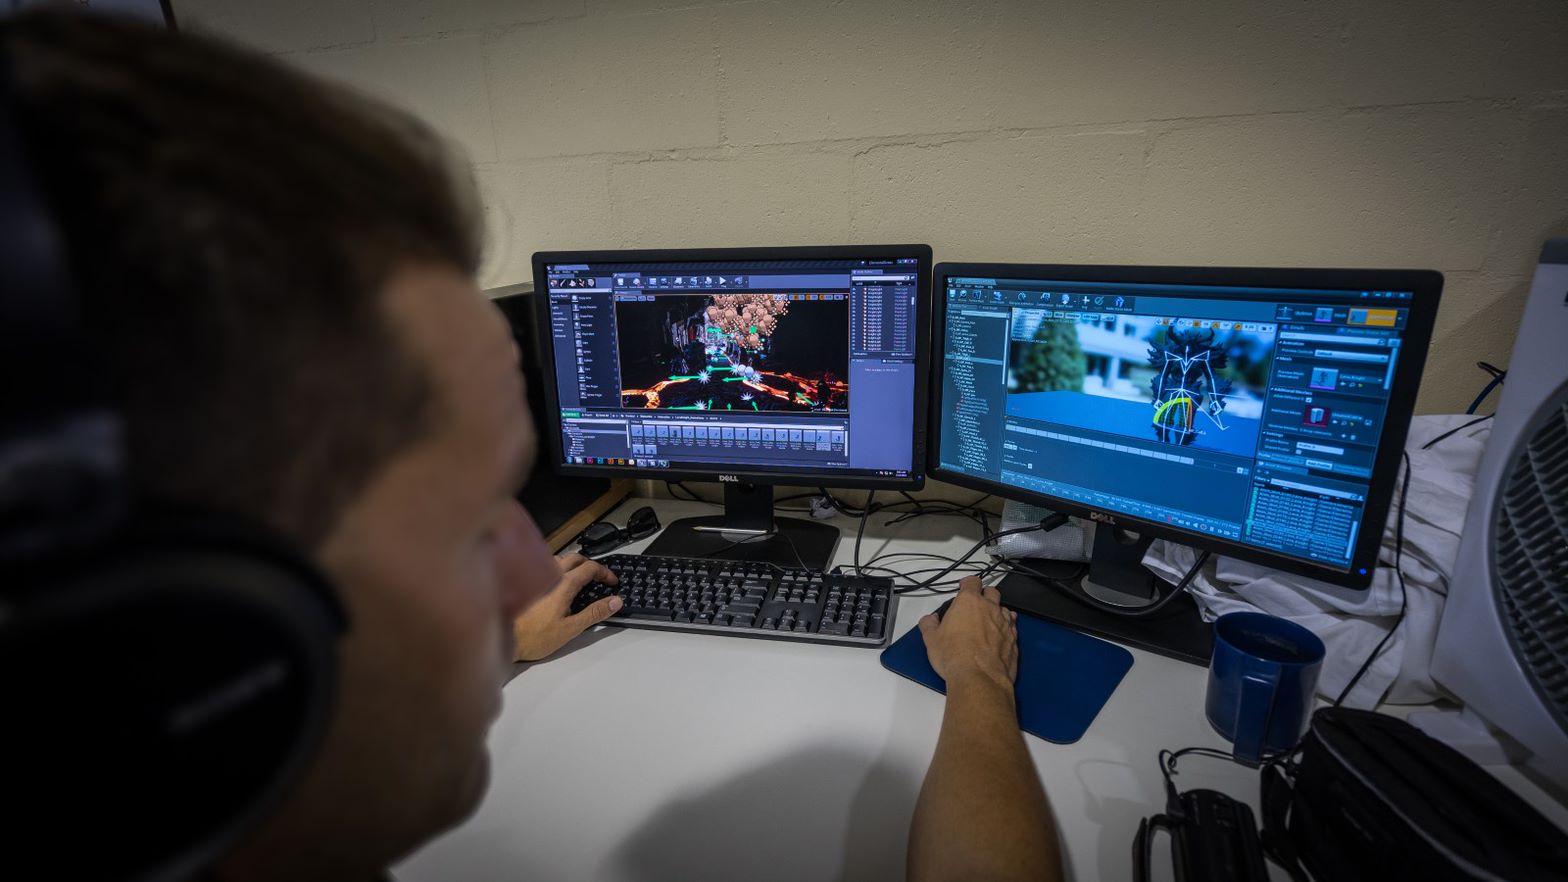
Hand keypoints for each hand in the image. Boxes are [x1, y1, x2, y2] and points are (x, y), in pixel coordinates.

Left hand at [512, 554, 621, 660]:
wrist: (504, 638)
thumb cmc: (535, 636)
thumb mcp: (571, 628)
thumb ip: (594, 613)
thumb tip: (615, 601)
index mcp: (564, 584)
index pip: (590, 568)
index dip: (605, 573)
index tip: (612, 582)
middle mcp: (550, 575)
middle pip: (576, 558)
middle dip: (591, 565)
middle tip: (599, 578)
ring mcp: (536, 576)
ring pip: (560, 559)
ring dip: (573, 565)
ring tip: (579, 579)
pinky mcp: (526, 582)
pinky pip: (546, 566)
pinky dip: (558, 569)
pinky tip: (556, 584)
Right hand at [918, 576, 1018, 693]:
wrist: (978, 677)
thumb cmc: (954, 655)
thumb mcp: (931, 639)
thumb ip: (929, 624)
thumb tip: (930, 619)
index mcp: (968, 602)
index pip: (972, 581)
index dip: (968, 583)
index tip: (964, 588)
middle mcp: (989, 608)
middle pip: (992, 591)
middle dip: (985, 595)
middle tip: (977, 605)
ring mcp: (1004, 623)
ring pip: (1004, 609)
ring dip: (997, 612)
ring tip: (988, 623)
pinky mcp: (1014, 639)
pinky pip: (1012, 627)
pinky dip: (1006, 628)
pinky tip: (999, 636)